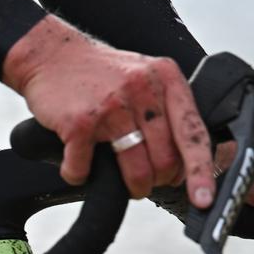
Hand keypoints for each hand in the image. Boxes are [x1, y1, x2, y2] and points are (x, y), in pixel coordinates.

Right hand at [2, 15, 214, 207]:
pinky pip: (87, 170)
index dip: (201, 172)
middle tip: (146, 178)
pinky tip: (78, 162)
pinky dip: (80, 174)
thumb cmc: (99, 72)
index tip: (204, 200)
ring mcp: (112, 106)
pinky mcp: (81, 122)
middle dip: (157, 180)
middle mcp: (143, 89)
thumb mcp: (144, 78)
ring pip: (136, 172)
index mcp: (166, 78)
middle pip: (165, 160)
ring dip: (131, 187)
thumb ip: (167, 112)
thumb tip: (187, 164)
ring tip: (121, 179)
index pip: (193, 133)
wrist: (50, 54)